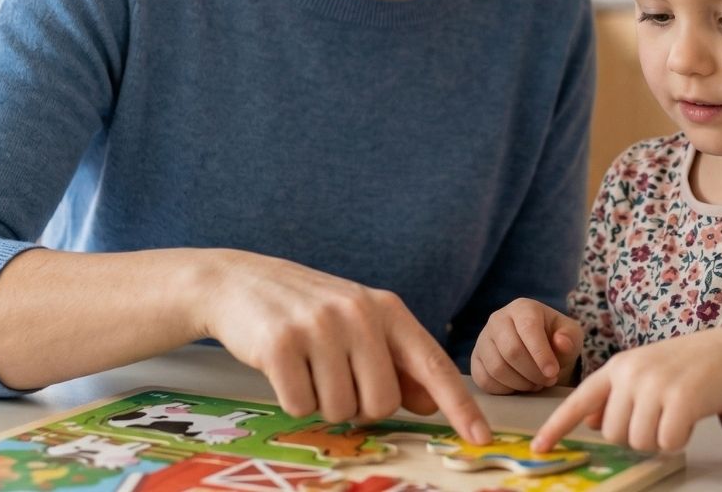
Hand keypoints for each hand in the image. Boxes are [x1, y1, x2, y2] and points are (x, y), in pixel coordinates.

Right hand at [195, 251, 490, 443]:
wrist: (241, 282)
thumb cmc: (309, 309)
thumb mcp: (359, 324)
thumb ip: (395, 361)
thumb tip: (429, 403)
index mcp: (386, 308)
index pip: (431, 363)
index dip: (458, 404)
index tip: (479, 438)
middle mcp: (358, 313)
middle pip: (381, 403)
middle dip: (357, 404)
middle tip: (334, 373)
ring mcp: (319, 326)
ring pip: (339, 410)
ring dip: (321, 400)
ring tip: (307, 363)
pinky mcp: (281, 344)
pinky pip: (301, 407)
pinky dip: (292, 399)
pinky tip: (284, 366)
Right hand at [471, 298, 582, 393]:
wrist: (538, 353)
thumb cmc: (555, 342)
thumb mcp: (570, 336)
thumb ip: (569, 338)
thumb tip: (562, 343)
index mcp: (522, 308)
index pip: (528, 328)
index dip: (541, 353)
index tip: (553, 373)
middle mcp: (498, 319)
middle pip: (511, 351)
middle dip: (533, 372)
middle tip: (547, 380)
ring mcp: (483, 339)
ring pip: (497, 368)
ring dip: (521, 383)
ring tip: (535, 382)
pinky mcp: (476, 359)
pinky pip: (485, 380)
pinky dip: (505, 390)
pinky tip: (519, 386)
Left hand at [531, 327, 721, 454]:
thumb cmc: (683, 367)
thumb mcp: (642, 373)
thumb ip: (614, 395)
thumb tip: (588, 421)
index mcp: (617, 366)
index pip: (580, 400)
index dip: (557, 426)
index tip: (538, 448)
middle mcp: (630, 373)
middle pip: (612, 432)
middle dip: (633, 435)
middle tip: (656, 417)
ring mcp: (655, 384)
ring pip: (638, 441)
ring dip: (657, 438)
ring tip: (673, 414)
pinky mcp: (680, 398)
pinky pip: (667, 442)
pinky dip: (678, 440)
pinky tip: (688, 419)